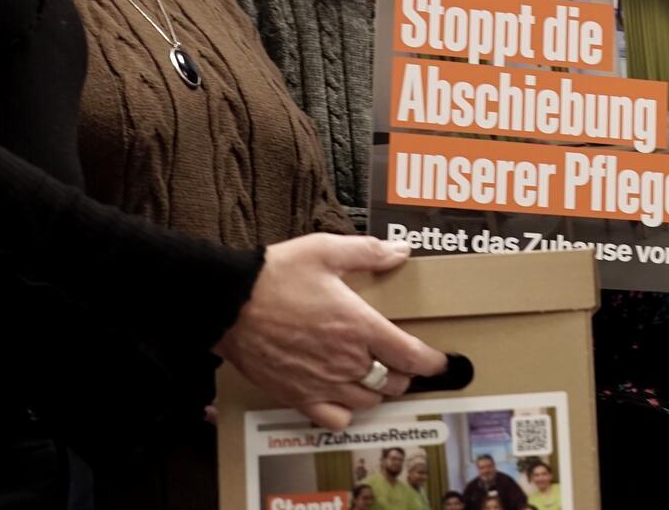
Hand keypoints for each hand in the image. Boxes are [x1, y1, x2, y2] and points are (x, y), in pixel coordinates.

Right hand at [214, 233, 447, 430]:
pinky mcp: (298, 396)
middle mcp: (346, 360)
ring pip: (369, 401)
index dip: (431, 361)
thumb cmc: (275, 275)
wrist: (229, 303)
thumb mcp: (325, 250)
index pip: (411, 355)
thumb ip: (367, 253)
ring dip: (378, 391)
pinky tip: (343, 395)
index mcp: (358, 325)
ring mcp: (322, 382)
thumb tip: (399, 252)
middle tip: (399, 359)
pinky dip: (346, 411)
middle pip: (394, 382)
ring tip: (373, 374)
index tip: (438, 360)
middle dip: (403, 372)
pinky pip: (336, 418)